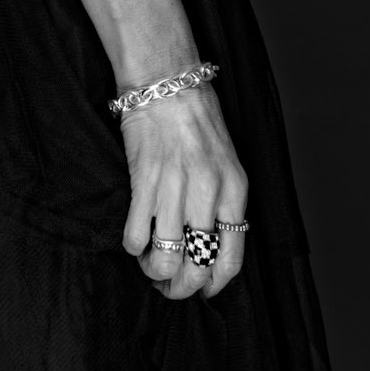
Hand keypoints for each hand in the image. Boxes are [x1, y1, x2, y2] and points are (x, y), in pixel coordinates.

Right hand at [119, 82, 247, 299]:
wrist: (168, 82)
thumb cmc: (197, 119)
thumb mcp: (227, 160)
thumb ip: (223, 201)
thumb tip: (209, 246)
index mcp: (235, 189)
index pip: (232, 258)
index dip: (215, 284)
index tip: (203, 288)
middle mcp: (209, 193)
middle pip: (198, 265)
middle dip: (182, 287)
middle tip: (171, 286)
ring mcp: (175, 188)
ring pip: (167, 259)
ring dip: (156, 272)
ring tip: (151, 264)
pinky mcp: (144, 181)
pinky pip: (137, 236)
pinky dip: (134, 247)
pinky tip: (136, 239)